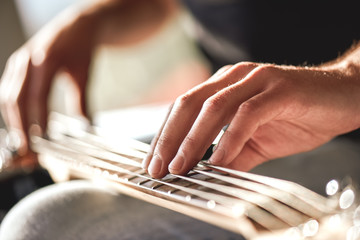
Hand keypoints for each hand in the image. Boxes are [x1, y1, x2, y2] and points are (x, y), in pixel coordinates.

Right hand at [0, 6, 94, 158]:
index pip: (37, 97)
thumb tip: (85, 128)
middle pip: (16, 99)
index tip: (42, 142)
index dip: (37, 121)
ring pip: (7, 97)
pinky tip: (20, 125)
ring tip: (24, 143)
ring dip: (13, 122)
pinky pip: (8, 91)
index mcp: (46, 60)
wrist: (76, 26)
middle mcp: (27, 60)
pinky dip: (12, 111)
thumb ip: (82, 101)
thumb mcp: (84, 74)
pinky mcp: (16, 66)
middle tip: (28, 150)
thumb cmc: (81, 49)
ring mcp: (18, 62)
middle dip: (20, 127)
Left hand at [143, 62, 359, 177]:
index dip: (165, 135)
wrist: (341, 98)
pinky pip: (247, 115)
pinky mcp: (278, 90)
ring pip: (213, 107)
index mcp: (224, 86)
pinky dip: (230, 139)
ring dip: (193, 140)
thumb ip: (231, 155)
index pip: (184, 108)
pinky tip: (219, 160)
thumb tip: (205, 174)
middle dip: (169, 138)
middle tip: (158, 168)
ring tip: (180, 166)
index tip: (154, 162)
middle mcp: (234, 78)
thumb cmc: (295, 115)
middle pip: (190, 104)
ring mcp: (256, 80)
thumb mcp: (255, 142)